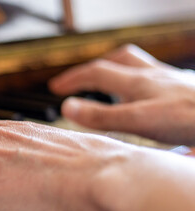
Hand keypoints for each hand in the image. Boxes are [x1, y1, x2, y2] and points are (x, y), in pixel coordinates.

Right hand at [49, 44, 194, 145]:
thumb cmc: (193, 119)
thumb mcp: (141, 121)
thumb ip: (103, 117)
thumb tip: (68, 108)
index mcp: (139, 84)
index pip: (96, 73)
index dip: (72, 80)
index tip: (55, 89)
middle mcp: (153, 76)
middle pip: (115, 62)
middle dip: (89, 70)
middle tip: (74, 80)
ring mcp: (169, 79)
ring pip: (135, 64)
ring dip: (113, 69)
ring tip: (103, 80)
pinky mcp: (183, 87)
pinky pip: (153, 75)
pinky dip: (137, 79)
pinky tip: (141, 93)